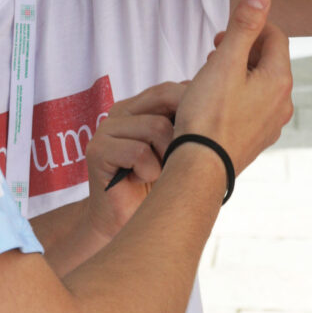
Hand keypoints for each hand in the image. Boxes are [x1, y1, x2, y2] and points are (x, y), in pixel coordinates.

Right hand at [83, 81, 185, 240]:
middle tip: (176, 164)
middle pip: (166, 102)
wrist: (128, 223)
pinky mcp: (97, 150)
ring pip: (156, 127)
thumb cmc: (158, 186)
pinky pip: (139, 152)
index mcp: (138, 106)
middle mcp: (120, 111)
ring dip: (166, 159)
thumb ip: (186, 122)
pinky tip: (138, 181)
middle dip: (181, 136)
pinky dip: (148, 172)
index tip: (199, 143)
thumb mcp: (178, 149)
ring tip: (156, 174)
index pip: (171, 89)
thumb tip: (214, 96)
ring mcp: (105, 129)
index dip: (191, 113)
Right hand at [172, 0, 292, 178]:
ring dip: (239, 76)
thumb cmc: (208, 114)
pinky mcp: (257, 140)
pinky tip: (214, 107)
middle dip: (242, 52)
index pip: (274, 37)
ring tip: (210, 80)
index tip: (220, 36)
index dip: (248, 28)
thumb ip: (244, 24)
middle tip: (212, 55)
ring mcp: (272, 125)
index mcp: (279, 80)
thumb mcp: (224, 61)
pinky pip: (253, 109)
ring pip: (260, 87)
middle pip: (268, 62)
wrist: (200, 168)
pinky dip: (237, 99)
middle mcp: (283, 103)